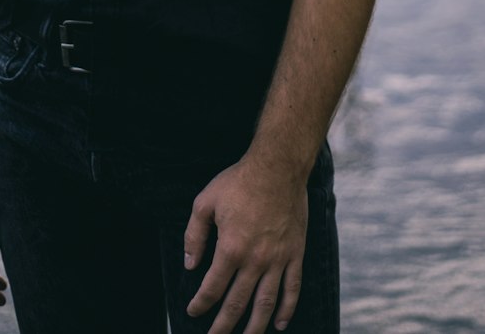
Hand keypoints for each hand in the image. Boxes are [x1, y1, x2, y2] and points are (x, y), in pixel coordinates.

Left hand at [183, 153, 307, 333]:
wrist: (278, 166)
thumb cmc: (239, 181)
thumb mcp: (206, 201)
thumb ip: (194, 235)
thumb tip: (189, 264)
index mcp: (230, 248)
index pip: (212, 288)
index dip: (201, 304)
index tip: (193, 311)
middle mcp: (255, 260)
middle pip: (237, 304)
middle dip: (223, 326)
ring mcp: (278, 259)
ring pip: (265, 304)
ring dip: (254, 327)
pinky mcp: (295, 254)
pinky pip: (292, 288)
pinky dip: (287, 309)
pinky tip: (279, 324)